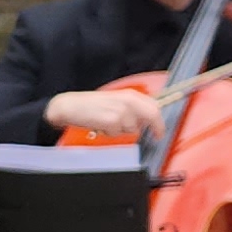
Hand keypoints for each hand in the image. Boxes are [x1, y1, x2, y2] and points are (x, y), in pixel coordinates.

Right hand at [42, 85, 158, 143]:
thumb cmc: (91, 106)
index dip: (160, 120)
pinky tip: (102, 127)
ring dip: (124, 131)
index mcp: (130, 95)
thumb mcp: (115, 102)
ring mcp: (121, 110)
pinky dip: (111, 134)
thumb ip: (132, 108)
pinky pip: (119, 133)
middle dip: (156, 127)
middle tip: (156, 136)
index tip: (160, 131)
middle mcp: (128, 100)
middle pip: (152, 115)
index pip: (154, 106)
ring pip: (134, 129)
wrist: (70, 106)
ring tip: (109, 125)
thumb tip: (147, 121)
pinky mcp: (113, 120)